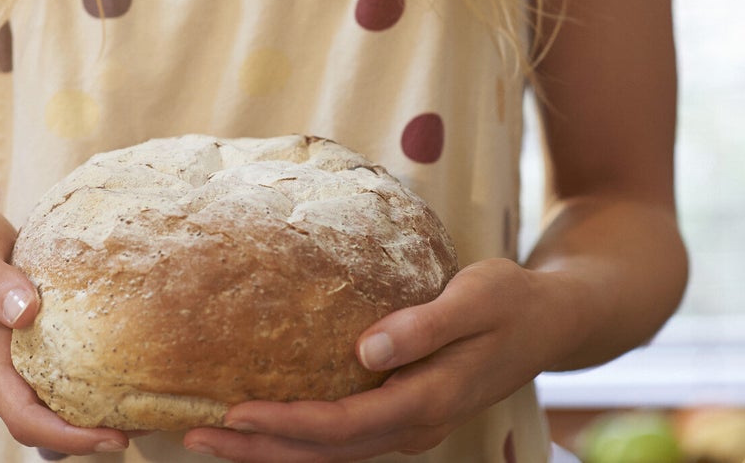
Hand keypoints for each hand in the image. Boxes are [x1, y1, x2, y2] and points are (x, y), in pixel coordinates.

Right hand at [0, 205, 131, 454]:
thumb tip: (25, 313)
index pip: (24, 418)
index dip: (68, 437)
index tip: (114, 437)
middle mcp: (2, 371)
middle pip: (45, 426)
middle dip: (91, 436)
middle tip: (147, 424)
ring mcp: (18, 363)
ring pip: (56, 408)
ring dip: (96, 417)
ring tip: (147, 409)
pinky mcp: (35, 349)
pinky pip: (64, 380)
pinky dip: (94, 388)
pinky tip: (127, 375)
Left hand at [183, 258, 579, 461]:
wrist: (551, 322)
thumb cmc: (512, 301)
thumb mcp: (478, 297)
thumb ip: (425, 325)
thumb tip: (367, 349)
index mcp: (430, 399)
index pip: (345, 425)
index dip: (288, 425)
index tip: (234, 413)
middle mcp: (415, 425)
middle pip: (326, 453)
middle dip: (258, 451)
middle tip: (193, 437)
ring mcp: (409, 425)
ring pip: (329, 454)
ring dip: (270, 451)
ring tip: (209, 437)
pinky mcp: (402, 414)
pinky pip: (341, 439)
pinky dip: (296, 439)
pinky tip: (260, 427)